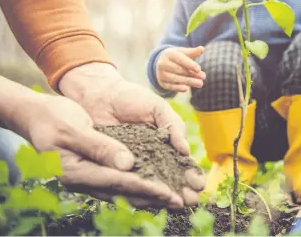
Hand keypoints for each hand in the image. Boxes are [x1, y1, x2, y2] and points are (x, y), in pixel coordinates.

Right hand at [0, 74, 182, 207]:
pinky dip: (137, 186)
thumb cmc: (52, 118)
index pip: (118, 182)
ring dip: (149, 196)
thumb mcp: (74, 128)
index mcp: (77, 172)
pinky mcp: (93, 171)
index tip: (169, 193)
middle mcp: (83, 180)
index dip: (145, 188)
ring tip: (172, 200)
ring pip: (123, 191)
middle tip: (179, 203)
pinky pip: (118, 183)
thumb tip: (128, 164)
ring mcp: (87, 178)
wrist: (35, 116)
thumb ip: (100, 147)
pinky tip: (153, 187)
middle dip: (153, 198)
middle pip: (124, 192)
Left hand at [59, 63, 204, 205]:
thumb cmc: (132, 98)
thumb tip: (185, 151)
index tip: (200, 184)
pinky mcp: (115, 168)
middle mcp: (151, 158)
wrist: (101, 95)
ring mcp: (133, 164)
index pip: (181, 163)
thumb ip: (173, 126)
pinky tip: (149, 201)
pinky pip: (127, 182)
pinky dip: (138, 192)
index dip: (191, 174)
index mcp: (165, 143)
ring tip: (176, 205)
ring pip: (151, 184)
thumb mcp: (158, 108)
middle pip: (169, 178)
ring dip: (164, 196)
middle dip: (182, 190)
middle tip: (191, 201)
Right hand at [156, 46, 205, 91]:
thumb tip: (202, 49)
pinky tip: (186, 89)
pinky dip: (179, 88)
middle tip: (203, 77)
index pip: (180, 59)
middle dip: (192, 74)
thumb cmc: (176, 57)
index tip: (199, 69)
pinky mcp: (162, 82)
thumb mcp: (182, 52)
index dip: (189, 64)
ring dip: (189, 82)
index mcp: (169, 54)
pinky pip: (171, 86)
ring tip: (200, 83)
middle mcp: (163, 63)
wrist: (161, 63)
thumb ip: (192, 52)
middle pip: (179, 70)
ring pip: (176, 79)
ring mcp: (161, 74)